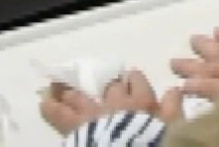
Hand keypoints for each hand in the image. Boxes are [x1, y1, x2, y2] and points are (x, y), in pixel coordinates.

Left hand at [39, 70, 181, 133]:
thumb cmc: (151, 142)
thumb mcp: (172, 126)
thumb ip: (173, 108)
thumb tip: (174, 89)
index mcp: (141, 103)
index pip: (137, 83)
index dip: (134, 80)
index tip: (132, 78)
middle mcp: (115, 104)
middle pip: (110, 87)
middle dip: (107, 85)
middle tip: (106, 85)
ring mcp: (93, 114)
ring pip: (80, 96)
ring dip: (72, 91)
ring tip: (61, 86)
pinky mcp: (74, 126)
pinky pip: (57, 111)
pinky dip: (51, 104)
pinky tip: (44, 99)